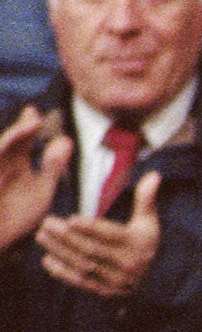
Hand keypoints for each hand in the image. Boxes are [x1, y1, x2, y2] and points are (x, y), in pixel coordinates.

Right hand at [0, 105, 68, 249]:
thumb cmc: (16, 214)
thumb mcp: (40, 189)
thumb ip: (52, 167)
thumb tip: (66, 140)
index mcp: (16, 161)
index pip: (23, 139)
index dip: (30, 127)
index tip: (41, 116)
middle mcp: (2, 161)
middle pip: (11, 141)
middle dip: (22, 129)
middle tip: (35, 116)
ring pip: (0, 148)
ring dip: (13, 137)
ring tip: (30, 126)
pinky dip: (3, 152)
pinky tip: (13, 145)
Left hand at [37, 170, 159, 297]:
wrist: (154, 283)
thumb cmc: (145, 245)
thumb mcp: (149, 223)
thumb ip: (146, 199)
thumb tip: (153, 175)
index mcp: (136, 245)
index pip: (112, 236)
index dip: (92, 228)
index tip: (72, 219)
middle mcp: (127, 265)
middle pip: (93, 250)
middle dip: (67, 237)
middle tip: (46, 222)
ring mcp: (115, 281)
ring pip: (84, 265)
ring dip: (60, 251)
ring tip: (41, 235)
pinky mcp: (104, 292)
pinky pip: (81, 282)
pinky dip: (63, 273)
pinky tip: (48, 260)